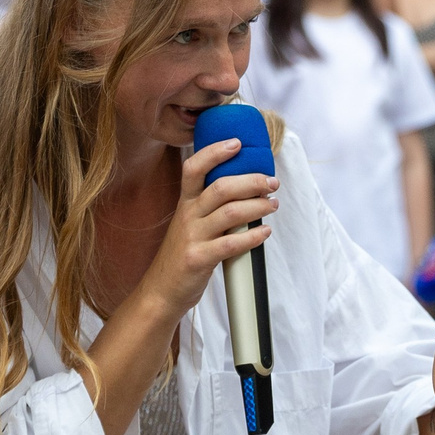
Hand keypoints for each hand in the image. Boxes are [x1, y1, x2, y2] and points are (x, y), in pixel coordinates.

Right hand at [133, 138, 275, 319]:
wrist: (161, 291)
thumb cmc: (183, 255)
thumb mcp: (190, 224)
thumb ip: (210, 207)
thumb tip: (246, 190)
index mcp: (185, 203)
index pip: (194, 168)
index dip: (215, 152)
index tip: (237, 143)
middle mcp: (187, 216)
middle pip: (221, 187)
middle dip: (252, 181)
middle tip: (272, 182)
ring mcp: (192, 237)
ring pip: (230, 213)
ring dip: (258, 206)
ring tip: (273, 205)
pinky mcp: (199, 259)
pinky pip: (230, 244)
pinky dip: (252, 236)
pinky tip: (265, 232)